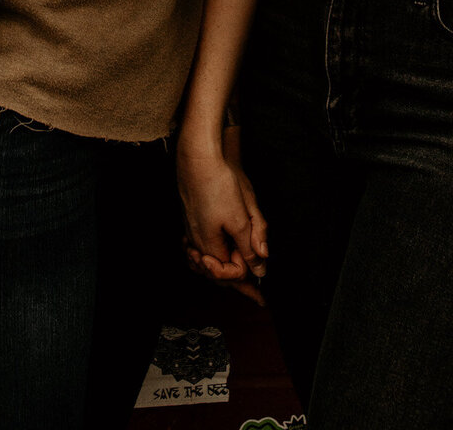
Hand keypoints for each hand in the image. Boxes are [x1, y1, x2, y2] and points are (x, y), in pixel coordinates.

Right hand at [177, 132, 267, 304]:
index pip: (230, 275)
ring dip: (222, 272)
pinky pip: (200, 248)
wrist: (198, 156)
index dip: (248, 277)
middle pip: (217, 273)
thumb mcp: (242, 216)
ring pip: (208, 261)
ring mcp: (192, 230)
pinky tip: (217, 255)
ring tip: (239, 279)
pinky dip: (210, 257)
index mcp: (210, 245)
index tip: (261, 281)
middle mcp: (197, 242)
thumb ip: (251, 245)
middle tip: (255, 296)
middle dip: (236, 282)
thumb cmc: (218, 182)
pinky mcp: (191, 220)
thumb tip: (260, 268)